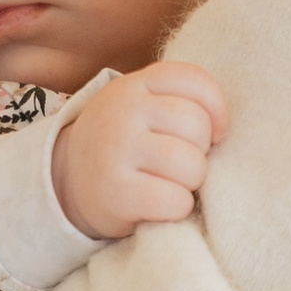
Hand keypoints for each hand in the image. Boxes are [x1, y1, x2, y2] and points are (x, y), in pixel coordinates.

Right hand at [52, 61, 227, 241]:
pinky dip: (178, 208)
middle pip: (198, 126)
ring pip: (192, 165)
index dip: (216, 111)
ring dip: (191, 182)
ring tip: (171, 183)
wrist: (68, 179)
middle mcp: (123, 112)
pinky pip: (175, 200)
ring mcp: (117, 150)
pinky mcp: (116, 192)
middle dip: (200, 151)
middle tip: (180, 163)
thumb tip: (222, 131)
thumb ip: (181, 100)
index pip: (195, 82)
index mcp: (135, 85)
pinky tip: (160, 204)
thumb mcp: (142, 105)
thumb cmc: (124, 142)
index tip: (211, 133)